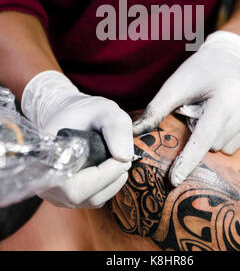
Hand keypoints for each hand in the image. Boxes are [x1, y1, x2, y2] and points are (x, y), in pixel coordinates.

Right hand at [21, 70, 133, 207]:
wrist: (66, 114)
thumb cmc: (83, 111)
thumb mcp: (104, 109)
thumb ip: (116, 127)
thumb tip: (125, 157)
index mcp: (46, 159)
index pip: (74, 185)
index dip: (104, 174)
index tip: (123, 158)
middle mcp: (45, 182)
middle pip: (83, 196)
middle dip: (111, 179)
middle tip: (124, 160)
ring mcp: (54, 192)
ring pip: (90, 200)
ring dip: (112, 183)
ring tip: (118, 161)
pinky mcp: (65, 196)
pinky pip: (91, 200)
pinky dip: (107, 186)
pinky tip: (109, 168)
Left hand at [133, 31, 239, 186]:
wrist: (227, 57)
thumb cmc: (198, 71)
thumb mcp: (174, 86)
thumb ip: (156, 110)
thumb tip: (134, 132)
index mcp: (226, 96)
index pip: (204, 136)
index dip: (188, 159)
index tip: (175, 179)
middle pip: (215, 144)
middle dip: (201, 134)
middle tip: (198, 111)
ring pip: (227, 147)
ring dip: (214, 136)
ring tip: (212, 112)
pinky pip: (239, 142)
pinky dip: (227, 134)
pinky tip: (224, 114)